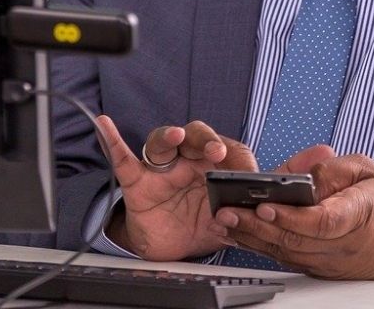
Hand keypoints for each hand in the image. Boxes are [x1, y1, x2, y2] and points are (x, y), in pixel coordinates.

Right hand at [94, 116, 256, 260]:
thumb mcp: (229, 218)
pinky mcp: (138, 183)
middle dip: (207, 140)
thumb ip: (246, 210)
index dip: (240, 161)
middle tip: (218, 152)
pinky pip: (123, 159)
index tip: (250, 175)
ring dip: (169, 137)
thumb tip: (268, 207)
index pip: (229, 151)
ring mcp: (162, 169)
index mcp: (214, 165)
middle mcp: (188, 160)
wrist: (172, 250)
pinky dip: (112, 140)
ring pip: (162, 142)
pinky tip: (104, 124)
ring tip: (176, 137)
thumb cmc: (200, 224)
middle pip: (196, 136)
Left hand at [213, 150, 373, 281]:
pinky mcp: (319, 268)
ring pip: (285, 252)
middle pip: (294, 239)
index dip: (291, 215)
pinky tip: (240, 234)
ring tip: (224, 221)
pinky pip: (286, 257)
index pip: (320, 221)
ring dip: (252, 237)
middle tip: (228, 210)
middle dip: (257, 225)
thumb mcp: (366, 170)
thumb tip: (297, 176)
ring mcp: (328, 261)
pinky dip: (261, 246)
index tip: (266, 204)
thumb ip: (331, 170)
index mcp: (356, 215)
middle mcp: (340, 244)